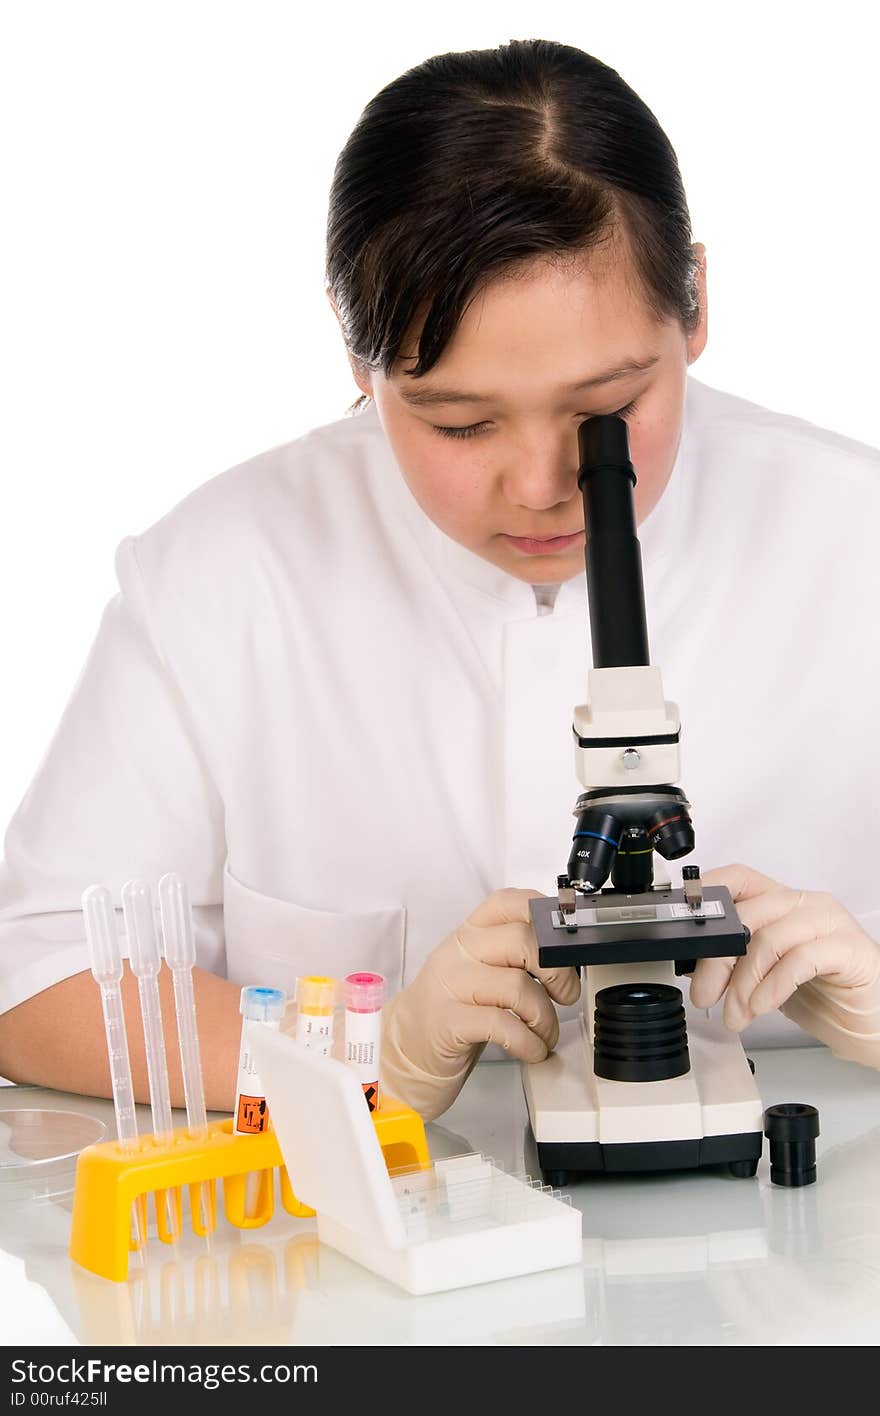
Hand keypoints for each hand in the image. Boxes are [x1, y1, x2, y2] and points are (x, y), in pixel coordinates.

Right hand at [380, 888, 580, 1119]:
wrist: (406, 1047)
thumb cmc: (454, 1008)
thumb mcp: (480, 971)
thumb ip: (514, 956)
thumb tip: (567, 955)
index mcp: (470, 934)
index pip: (509, 902)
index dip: (544, 914)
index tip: (566, 940)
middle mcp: (459, 952)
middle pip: (523, 941)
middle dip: (558, 971)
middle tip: (565, 994)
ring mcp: (450, 985)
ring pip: (517, 987)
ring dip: (545, 1018)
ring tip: (545, 1033)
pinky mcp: (448, 1021)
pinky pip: (502, 1025)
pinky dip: (528, 1041)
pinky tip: (531, 1049)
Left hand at [689, 863, 879, 1066]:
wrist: (870, 1020)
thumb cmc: (824, 994)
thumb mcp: (767, 976)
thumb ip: (736, 963)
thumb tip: (694, 967)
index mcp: (781, 904)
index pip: (738, 879)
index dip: (706, 894)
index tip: (682, 925)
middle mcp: (804, 905)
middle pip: (745, 915)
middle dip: (716, 960)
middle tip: (704, 994)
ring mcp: (829, 923)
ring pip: (769, 938)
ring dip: (744, 982)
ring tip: (737, 1013)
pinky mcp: (849, 948)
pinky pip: (801, 959)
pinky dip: (774, 986)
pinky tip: (762, 1006)